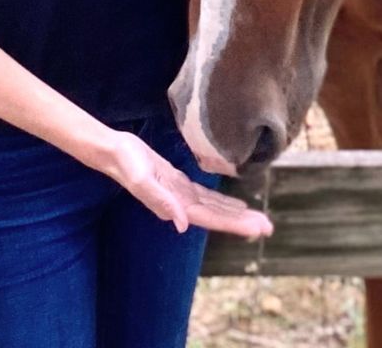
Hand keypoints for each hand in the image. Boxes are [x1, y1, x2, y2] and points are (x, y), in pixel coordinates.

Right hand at [108, 131, 273, 238]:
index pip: (211, 218)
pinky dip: (221, 201)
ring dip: (235, 214)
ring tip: (257, 218)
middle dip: (242, 223)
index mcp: (175, 205)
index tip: (257, 229)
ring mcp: (180, 194)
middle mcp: (181, 204)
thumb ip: (160, 201)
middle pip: (217, 216)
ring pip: (214, 207)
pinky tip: (235, 203)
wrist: (113, 151)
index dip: (235, 224)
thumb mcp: (141, 179)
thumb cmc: (125, 163)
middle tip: (269, 227)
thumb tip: (182, 225)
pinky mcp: (178, 182)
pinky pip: (205, 195)